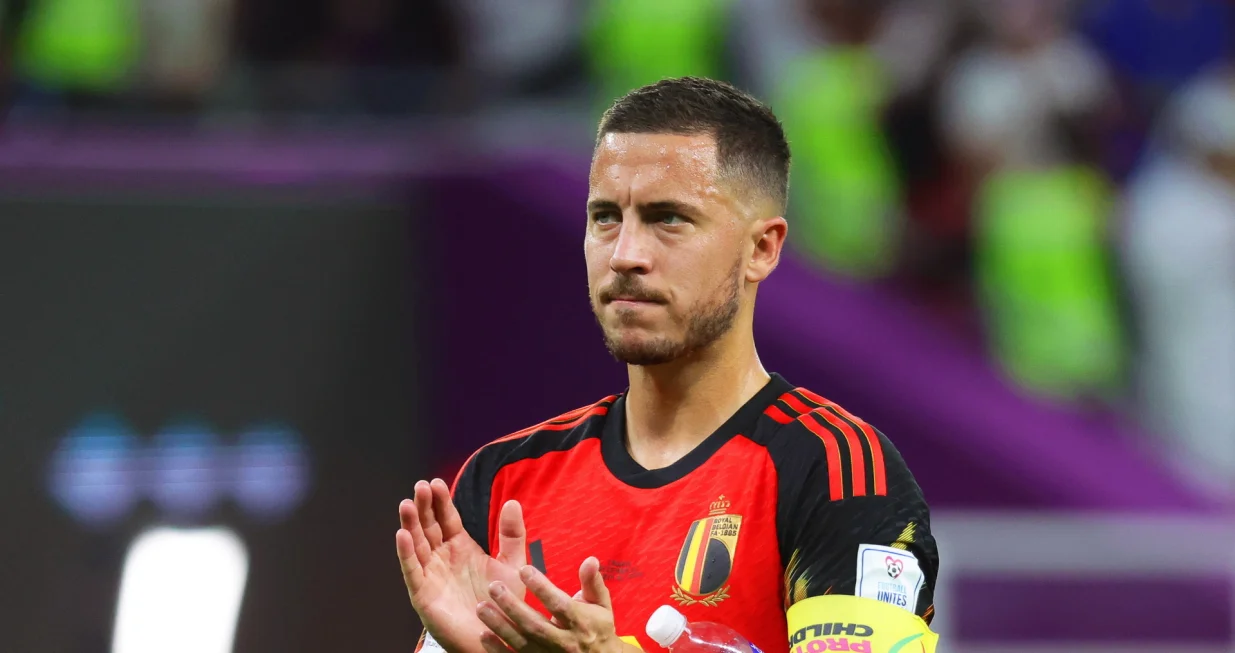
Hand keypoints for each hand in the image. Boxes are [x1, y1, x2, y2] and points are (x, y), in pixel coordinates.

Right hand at [397, 478, 528, 652]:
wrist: (496, 638)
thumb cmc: (502, 604)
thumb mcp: (512, 565)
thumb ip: (512, 535)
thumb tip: (511, 502)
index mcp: (461, 547)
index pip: (447, 519)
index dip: (441, 501)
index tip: (436, 483)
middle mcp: (443, 558)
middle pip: (429, 527)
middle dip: (424, 507)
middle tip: (420, 486)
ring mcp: (431, 574)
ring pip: (417, 545)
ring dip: (410, 524)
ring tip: (407, 504)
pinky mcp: (423, 594)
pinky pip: (412, 571)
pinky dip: (406, 554)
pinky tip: (402, 535)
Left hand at [477, 557, 638, 652]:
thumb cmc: (598, 629)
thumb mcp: (601, 605)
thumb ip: (592, 582)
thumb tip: (590, 559)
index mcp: (579, 622)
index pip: (558, 603)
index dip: (541, 587)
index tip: (523, 569)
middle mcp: (564, 642)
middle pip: (535, 624)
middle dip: (513, 605)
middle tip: (494, 586)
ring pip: (522, 642)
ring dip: (500, 626)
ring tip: (482, 607)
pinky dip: (498, 649)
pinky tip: (484, 635)